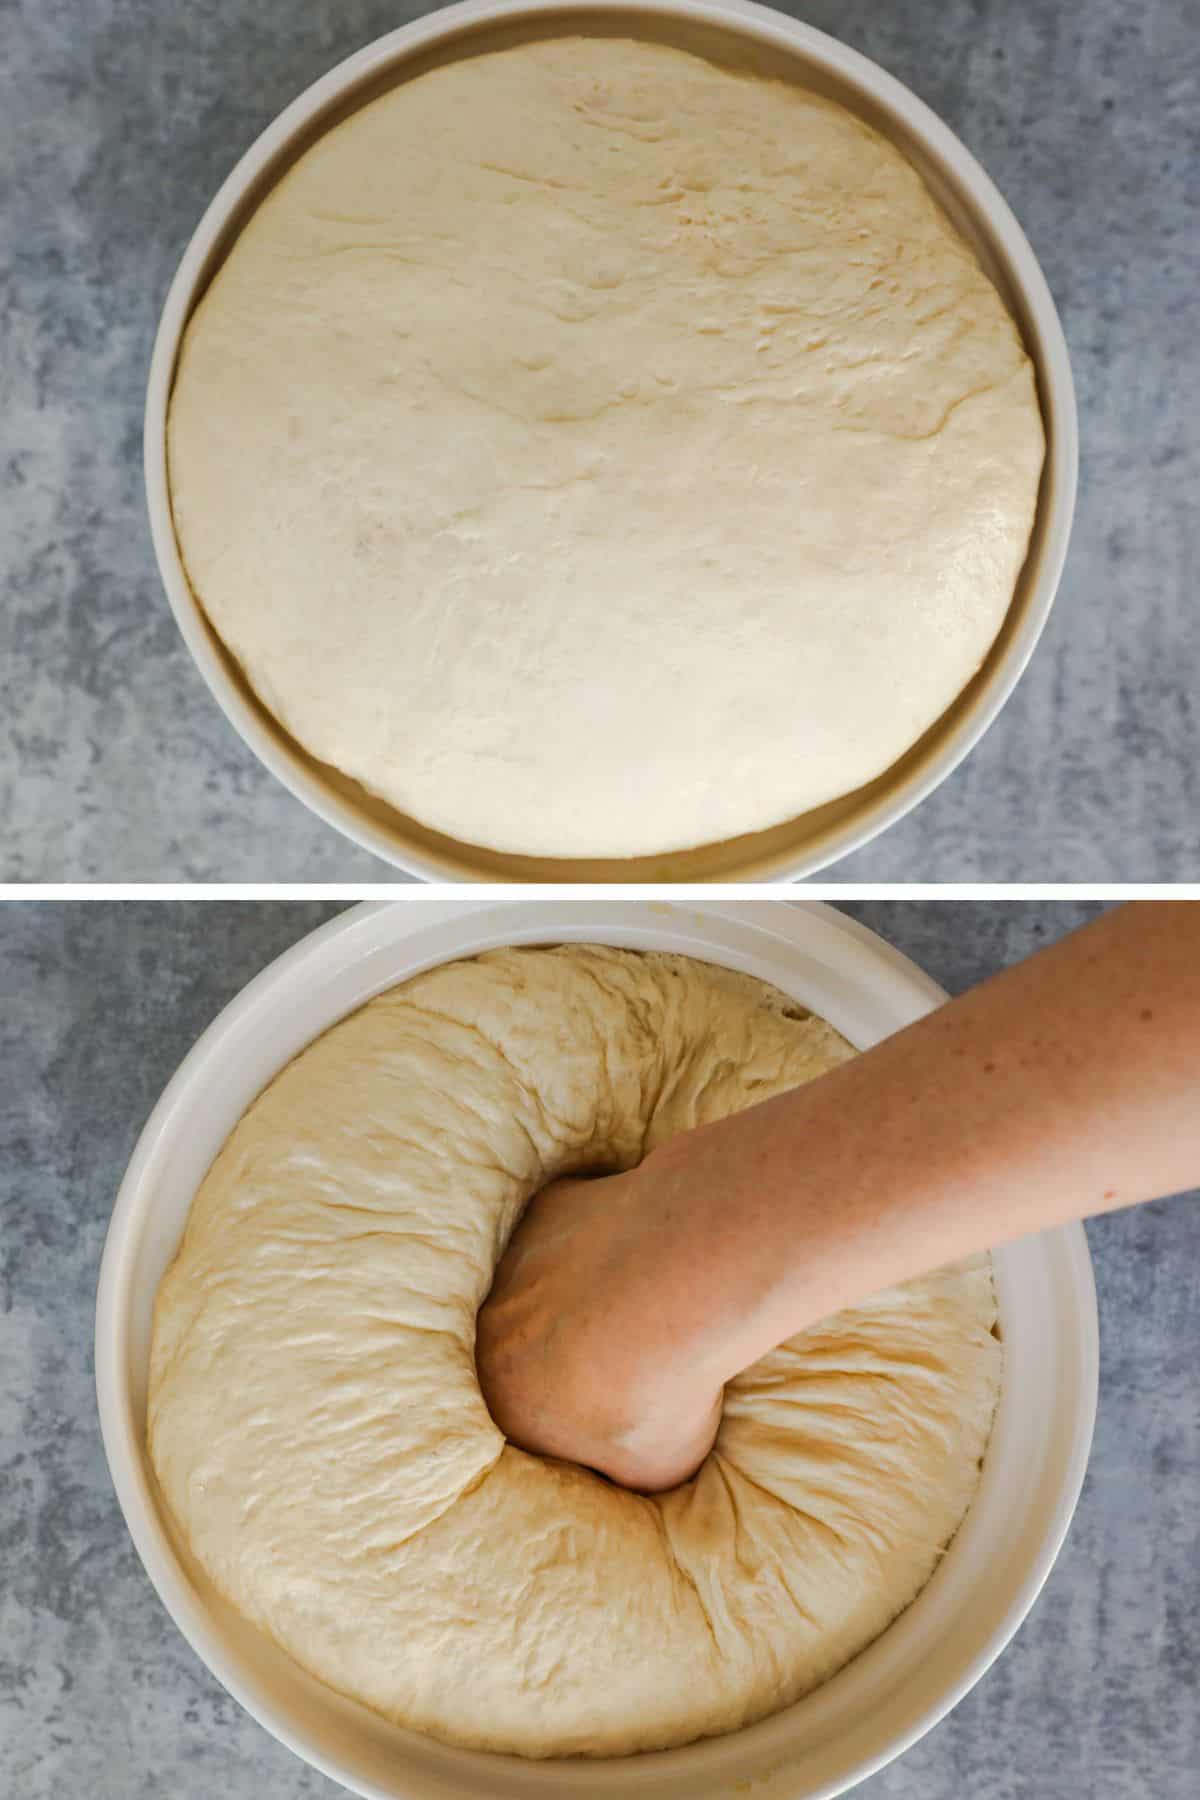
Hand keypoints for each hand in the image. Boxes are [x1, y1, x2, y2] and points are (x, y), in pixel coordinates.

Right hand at [475, 1167, 725, 1492]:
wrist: (674, 1288)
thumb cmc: (659, 1389)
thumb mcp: (653, 1469)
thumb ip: (619, 1466)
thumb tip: (621, 1458)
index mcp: (501, 1404)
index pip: (524, 1420)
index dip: (567, 1418)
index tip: (606, 1410)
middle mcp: (489, 1332)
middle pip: (524, 1346)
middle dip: (562, 1352)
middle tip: (619, 1352)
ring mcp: (513, 1266)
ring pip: (540, 1285)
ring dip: (574, 1294)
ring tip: (636, 1301)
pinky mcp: (544, 1213)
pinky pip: (563, 1232)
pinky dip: (590, 1242)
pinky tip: (636, 1253)